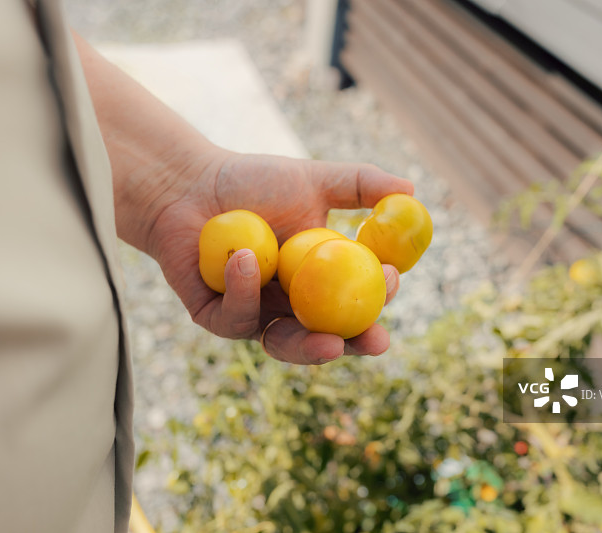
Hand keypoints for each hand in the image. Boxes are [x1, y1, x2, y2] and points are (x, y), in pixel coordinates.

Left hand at [143, 150, 413, 364]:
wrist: (189, 182)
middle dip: (352, 346)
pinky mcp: (214, 317)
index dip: (377, 300)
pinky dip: (244, 291)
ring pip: (282, 345)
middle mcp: (289, 306)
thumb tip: (412, 192)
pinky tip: (247, 260)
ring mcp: (252, 315)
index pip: (355, 301)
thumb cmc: (252, 181)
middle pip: (325, 338)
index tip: (393, 281)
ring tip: (329, 339)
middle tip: (372, 341)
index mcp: (318, 282)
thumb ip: (361, 184)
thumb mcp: (313, 179)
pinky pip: (235, 319)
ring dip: (307, 346)